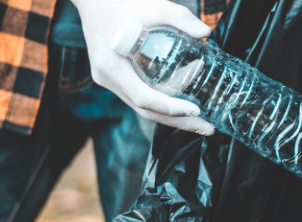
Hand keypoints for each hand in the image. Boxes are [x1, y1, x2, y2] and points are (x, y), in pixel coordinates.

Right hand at [72, 0, 215, 135]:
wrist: (94, 3)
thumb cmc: (122, 3)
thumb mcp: (153, 6)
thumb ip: (180, 17)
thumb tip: (206, 31)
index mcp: (112, 65)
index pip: (143, 97)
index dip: (170, 108)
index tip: (196, 110)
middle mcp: (108, 79)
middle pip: (145, 110)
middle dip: (178, 122)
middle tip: (207, 128)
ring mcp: (109, 82)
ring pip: (142, 108)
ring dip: (171, 117)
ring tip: (200, 122)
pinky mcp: (114, 80)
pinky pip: (139, 97)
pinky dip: (160, 105)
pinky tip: (182, 107)